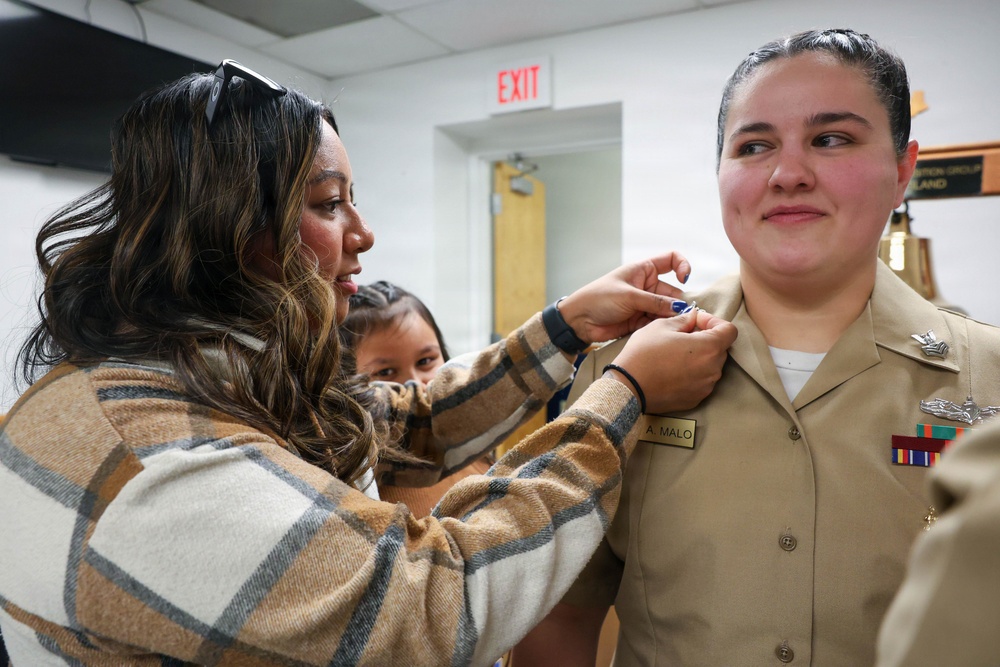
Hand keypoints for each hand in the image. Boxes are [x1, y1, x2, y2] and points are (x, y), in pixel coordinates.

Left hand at [556, 252, 690, 343]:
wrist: (580, 320)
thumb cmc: (599, 299)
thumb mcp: (629, 296)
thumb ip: (656, 302)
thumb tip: (681, 307)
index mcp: (643, 270)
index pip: (671, 260)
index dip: (682, 266)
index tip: (684, 279)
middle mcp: (647, 285)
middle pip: (673, 291)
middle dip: (678, 302)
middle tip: (682, 314)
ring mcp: (644, 303)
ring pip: (668, 309)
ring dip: (671, 317)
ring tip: (671, 325)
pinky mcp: (641, 320)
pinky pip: (658, 322)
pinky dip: (662, 326)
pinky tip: (662, 331)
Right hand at [607, 309, 736, 413]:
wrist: (628, 387)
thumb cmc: (644, 354)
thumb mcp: (661, 326)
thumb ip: (684, 320)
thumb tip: (693, 318)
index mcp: (709, 347)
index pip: (729, 330)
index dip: (715, 322)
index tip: (697, 321)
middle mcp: (713, 369)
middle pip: (720, 349)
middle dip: (706, 339)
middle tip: (684, 335)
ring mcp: (705, 387)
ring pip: (711, 366)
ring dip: (700, 357)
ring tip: (676, 354)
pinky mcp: (696, 399)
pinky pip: (701, 381)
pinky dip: (693, 374)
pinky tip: (673, 370)